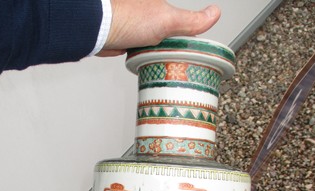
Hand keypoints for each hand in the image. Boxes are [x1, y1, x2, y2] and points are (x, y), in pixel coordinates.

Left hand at [98, 1, 220, 56]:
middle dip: (173, 45)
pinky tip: (146, 60)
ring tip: (161, 60)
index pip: (184, 20)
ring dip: (158, 52)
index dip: (188, 34)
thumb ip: (191, 20)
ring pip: (156, 42)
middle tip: (175, 57)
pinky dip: (145, 56)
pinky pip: (142, 49)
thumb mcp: (168, 20)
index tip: (191, 47)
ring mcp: (138, 25)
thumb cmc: (127, 19)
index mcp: (161, 3)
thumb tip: (214, 14)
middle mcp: (149, 10)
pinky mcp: (128, 37)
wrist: (99, 31)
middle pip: (171, 33)